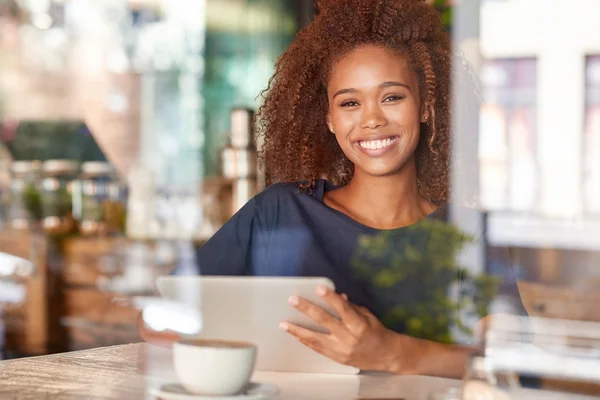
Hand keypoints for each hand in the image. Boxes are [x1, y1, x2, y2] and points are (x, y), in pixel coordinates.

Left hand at [280, 286, 417, 372]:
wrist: (385, 355)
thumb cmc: (376, 331)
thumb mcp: (366, 315)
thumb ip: (349, 306)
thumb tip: (335, 295)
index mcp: (359, 325)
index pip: (343, 309)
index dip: (330, 298)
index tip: (319, 287)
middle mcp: (349, 338)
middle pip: (325, 322)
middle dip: (307, 310)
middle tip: (293, 300)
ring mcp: (341, 350)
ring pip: (316, 339)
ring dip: (298, 330)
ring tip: (284, 324)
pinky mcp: (337, 358)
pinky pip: (318, 349)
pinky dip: (305, 341)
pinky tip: (295, 335)